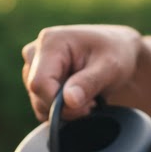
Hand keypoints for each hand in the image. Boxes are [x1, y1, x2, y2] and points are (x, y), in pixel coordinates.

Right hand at [22, 24, 141, 121]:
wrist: (117, 51)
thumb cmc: (116, 54)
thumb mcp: (110, 67)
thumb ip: (89, 83)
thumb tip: (68, 101)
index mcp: (50, 42)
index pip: (40, 84)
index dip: (59, 104)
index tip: (86, 107)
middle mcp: (35, 52)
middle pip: (37, 95)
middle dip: (64, 107)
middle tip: (91, 102)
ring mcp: (33, 65)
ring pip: (38, 103)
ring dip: (63, 109)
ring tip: (86, 97)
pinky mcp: (36, 78)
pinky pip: (41, 105)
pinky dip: (60, 109)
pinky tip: (77, 98)